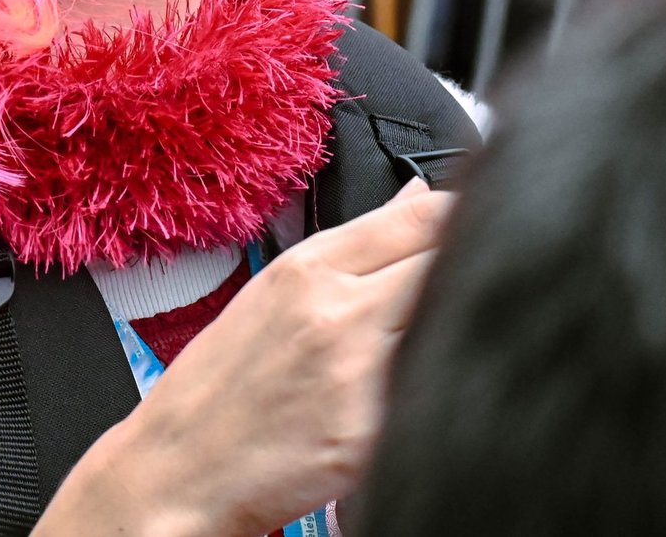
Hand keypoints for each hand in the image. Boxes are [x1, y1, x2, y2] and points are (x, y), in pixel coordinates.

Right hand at [36, 182, 453, 536]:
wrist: (179, 466)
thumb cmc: (223, 382)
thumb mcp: (275, 291)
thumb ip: (354, 246)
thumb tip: (417, 198)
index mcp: (309, 268)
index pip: (421, 216)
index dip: (467, 213)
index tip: (486, 219)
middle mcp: (338, 312)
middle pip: (447, 261)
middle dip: (475, 262)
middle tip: (485, 274)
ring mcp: (359, 373)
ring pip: (452, 321)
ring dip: (465, 319)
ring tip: (455, 330)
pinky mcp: (373, 434)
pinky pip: (434, 389)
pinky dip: (445, 380)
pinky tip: (434, 387)